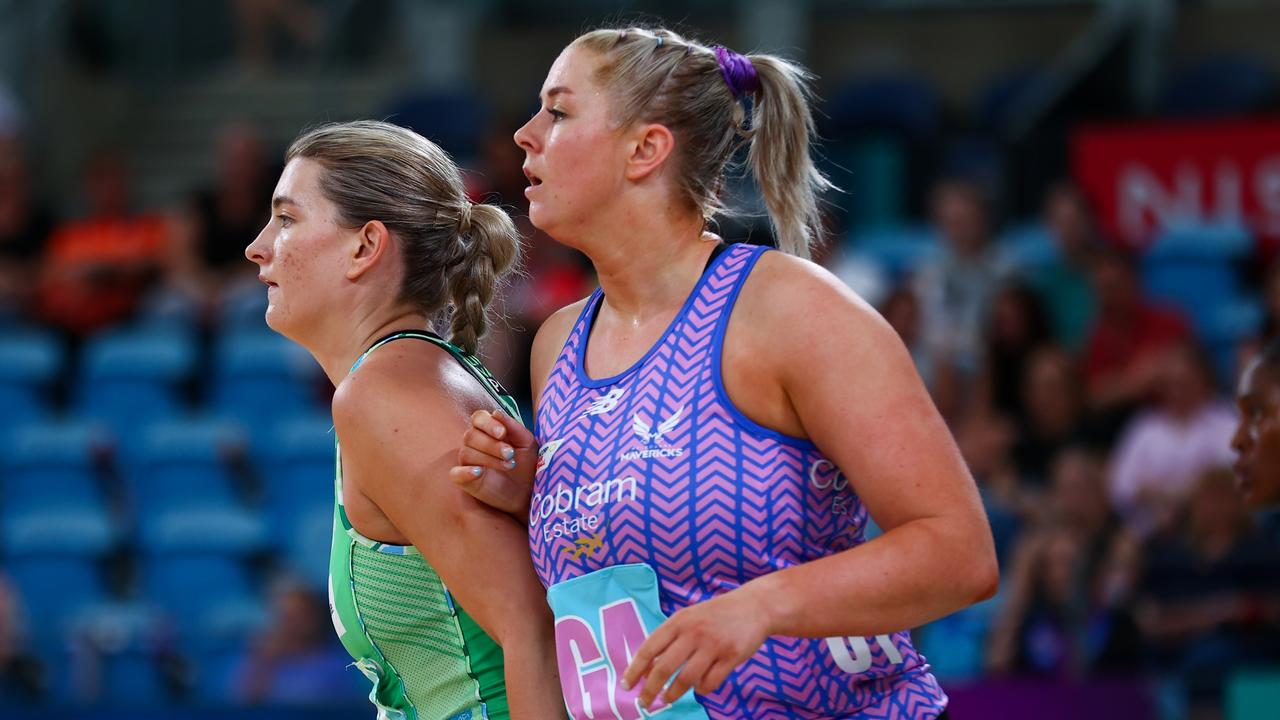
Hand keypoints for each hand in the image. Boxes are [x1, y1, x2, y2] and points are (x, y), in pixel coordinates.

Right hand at [449, 409, 536, 518]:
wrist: (528, 491)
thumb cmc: (527, 463)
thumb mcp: (526, 443)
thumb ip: (513, 427)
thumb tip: (497, 412)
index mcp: (488, 431)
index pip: (478, 418)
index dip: (488, 423)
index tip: (502, 433)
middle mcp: (475, 444)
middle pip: (471, 435)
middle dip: (491, 444)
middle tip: (510, 454)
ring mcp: (468, 462)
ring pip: (466, 453)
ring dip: (488, 458)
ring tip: (509, 466)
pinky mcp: (465, 480)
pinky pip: (455, 473)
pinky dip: (464, 472)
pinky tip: (478, 472)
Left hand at [621, 583, 772, 708]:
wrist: (754, 606)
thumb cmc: (715, 614)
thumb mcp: (688, 617)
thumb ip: (669, 638)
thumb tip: (646, 669)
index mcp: (679, 621)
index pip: (650, 648)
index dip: (635, 669)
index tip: (626, 685)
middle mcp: (693, 632)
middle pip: (664, 668)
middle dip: (650, 690)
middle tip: (644, 702)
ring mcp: (713, 645)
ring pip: (685, 680)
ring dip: (672, 694)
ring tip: (666, 699)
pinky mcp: (731, 657)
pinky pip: (709, 683)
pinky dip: (701, 689)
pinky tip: (699, 686)